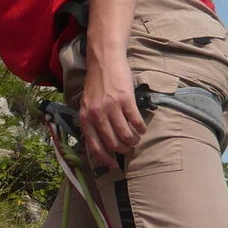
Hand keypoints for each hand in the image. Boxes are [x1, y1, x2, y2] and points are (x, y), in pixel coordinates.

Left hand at [79, 52, 145, 169]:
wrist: (104, 61)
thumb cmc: (96, 83)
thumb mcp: (86, 103)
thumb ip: (90, 120)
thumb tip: (98, 141)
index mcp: (85, 117)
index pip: (94, 145)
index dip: (105, 158)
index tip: (113, 166)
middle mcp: (96, 114)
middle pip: (112, 143)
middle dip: (123, 149)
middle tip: (129, 148)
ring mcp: (111, 107)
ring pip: (125, 134)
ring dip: (133, 140)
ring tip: (136, 139)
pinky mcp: (125, 100)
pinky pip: (135, 121)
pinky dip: (140, 127)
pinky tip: (142, 128)